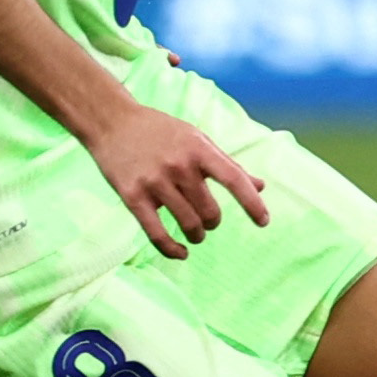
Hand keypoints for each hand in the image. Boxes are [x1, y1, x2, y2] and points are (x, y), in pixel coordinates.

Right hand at [84, 102, 267, 258]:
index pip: (234, 179)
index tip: (263, 221)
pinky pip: (158, 234)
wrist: (112, 122)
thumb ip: (227, 165)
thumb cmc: (160, 132)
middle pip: (210, 211)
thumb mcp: (196, 140)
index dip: (252, 203)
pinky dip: (172, 250)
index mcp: (199, 149)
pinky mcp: (133, 197)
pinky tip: (181, 253)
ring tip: (195, 233)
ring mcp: (155, 182)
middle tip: (208, 221)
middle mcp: (179, 165)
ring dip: (197, 235)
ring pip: (189, 225)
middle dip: (213, 222)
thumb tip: (260, 187)